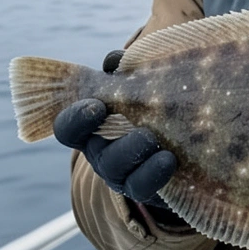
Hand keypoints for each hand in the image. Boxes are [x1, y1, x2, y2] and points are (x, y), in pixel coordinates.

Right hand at [54, 50, 175, 206]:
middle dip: (105, 136)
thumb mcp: (136, 84)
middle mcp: (100, 152)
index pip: (68, 127)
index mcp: (91, 127)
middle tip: (127, 122)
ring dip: (133, 150)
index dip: (76, 118)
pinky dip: (155, 172)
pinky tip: (169, 158)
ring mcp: (120, 174)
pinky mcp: (144, 189)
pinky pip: (143, 187)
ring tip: (152, 138)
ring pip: (116, 169)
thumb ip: (123, 70)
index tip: (97, 106)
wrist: (180, 144)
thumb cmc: (150, 104)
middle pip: (92, 150)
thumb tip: (115, 61)